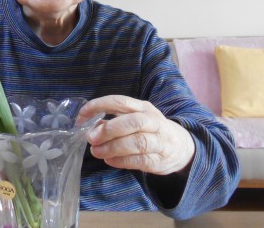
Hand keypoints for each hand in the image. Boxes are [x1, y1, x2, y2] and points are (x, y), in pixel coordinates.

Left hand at [78, 95, 194, 174]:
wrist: (182, 147)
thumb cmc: (150, 130)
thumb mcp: (134, 119)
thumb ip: (114, 121)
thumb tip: (92, 128)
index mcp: (143, 107)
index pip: (120, 102)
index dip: (99, 106)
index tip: (82, 115)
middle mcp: (153, 121)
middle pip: (132, 122)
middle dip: (109, 130)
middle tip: (91, 138)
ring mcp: (159, 141)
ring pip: (137, 142)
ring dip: (113, 147)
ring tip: (97, 151)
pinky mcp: (159, 160)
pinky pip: (140, 161)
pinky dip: (122, 161)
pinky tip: (109, 160)